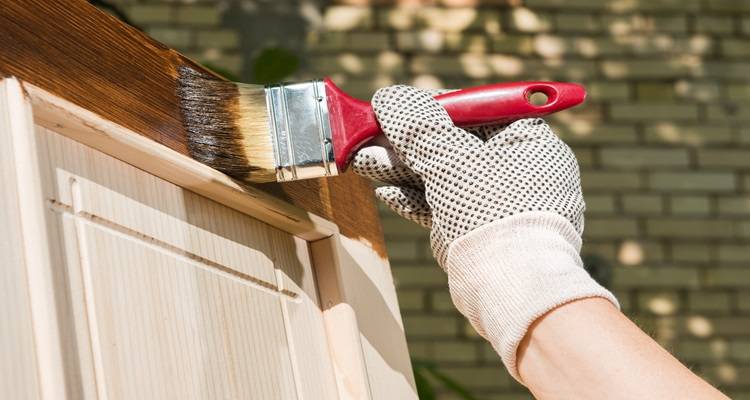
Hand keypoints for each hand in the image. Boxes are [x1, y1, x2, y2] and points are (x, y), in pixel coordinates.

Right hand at [353, 85, 584, 266]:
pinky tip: (386, 192)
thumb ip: (418, 125)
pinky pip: (441, 207)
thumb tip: (390, 97)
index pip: (473, 110)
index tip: (394, 108)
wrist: (510, 287)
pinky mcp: (476, 231)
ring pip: (441, 177)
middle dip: (406, 141)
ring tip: (363, 160)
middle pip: (452, 144)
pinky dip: (413, 199)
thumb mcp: (452, 157)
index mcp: (526, 140)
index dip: (430, 106)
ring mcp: (495, 202)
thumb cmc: (494, 211)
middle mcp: (515, 169)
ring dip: (401, 168)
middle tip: (369, 135)